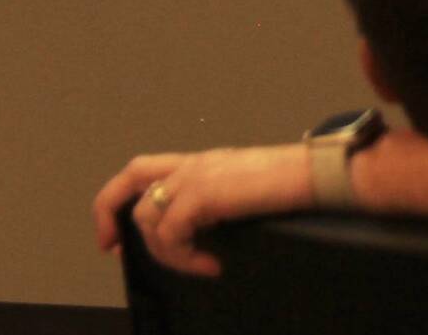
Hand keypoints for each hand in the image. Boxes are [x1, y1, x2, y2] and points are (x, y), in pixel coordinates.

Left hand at [91, 143, 312, 276]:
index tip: (117, 234)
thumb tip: (202, 232)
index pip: (145, 168)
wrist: (318, 173)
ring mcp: (198, 176)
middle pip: (130, 178)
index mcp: (203, 161)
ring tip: (196, 264)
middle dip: (109, 214)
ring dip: (165, 251)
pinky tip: (210, 265)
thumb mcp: (247, 188)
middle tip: (113, 248)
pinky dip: (184, 257)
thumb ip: (219, 200)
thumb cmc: (296, 182)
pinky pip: (171, 233)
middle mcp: (195, 164)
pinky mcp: (204, 194)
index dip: (120, 199)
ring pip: (148, 217)